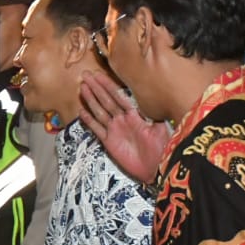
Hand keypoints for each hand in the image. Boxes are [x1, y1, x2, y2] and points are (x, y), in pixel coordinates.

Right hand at [77, 70, 170, 184]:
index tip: (100, 74)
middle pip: (106, 100)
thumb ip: (155, 115)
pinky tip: (82, 111)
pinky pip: (97, 129)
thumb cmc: (162, 150)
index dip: (109, 85)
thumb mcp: (161, 130)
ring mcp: (115, 130)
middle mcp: (123, 120)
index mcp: (135, 115)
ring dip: (91, 100)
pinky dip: (89, 121)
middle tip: (86, 76)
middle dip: (96, 88)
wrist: (155, 169)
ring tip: (82, 88)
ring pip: (100, 112)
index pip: (120, 96)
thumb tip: (154, 99)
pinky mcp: (109, 142)